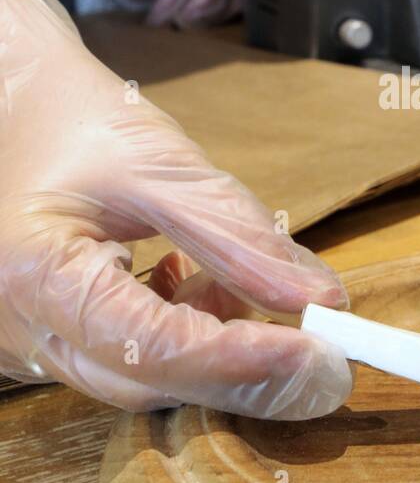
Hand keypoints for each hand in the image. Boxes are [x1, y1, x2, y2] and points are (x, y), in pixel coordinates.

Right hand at [0, 0, 351, 418]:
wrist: (8, 98)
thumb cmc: (68, 115)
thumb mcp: (158, 162)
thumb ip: (236, 234)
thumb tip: (319, 298)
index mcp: (36, 275)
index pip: (152, 347)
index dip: (244, 361)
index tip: (321, 353)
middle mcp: (21, 327)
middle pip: (147, 384)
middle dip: (245, 377)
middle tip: (326, 361)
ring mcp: (29, 338)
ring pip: (141, 379)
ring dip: (217, 352)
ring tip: (251, 292)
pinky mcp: (51, 334)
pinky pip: (126, 360)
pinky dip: (184, 336)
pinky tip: (202, 286)